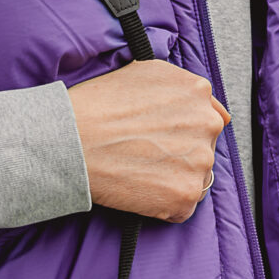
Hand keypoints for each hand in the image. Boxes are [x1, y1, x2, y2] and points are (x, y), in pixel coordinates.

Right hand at [68, 60, 229, 223]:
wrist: (71, 140)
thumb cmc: (98, 105)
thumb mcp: (146, 72)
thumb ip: (182, 86)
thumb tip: (206, 106)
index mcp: (197, 91)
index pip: (208, 117)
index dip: (183, 130)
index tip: (163, 137)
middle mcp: (207, 124)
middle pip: (203, 147)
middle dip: (180, 154)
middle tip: (144, 155)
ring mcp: (199, 161)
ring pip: (195, 177)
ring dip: (172, 179)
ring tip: (138, 172)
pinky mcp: (186, 195)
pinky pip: (183, 206)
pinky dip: (164, 205)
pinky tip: (139, 190)